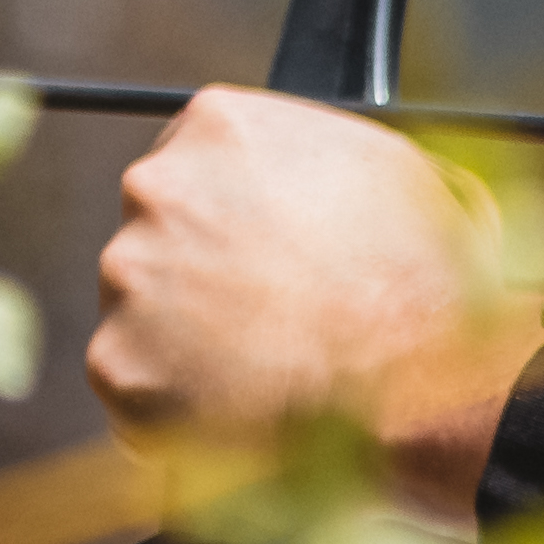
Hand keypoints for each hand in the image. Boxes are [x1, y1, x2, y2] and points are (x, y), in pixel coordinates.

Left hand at [81, 89, 510, 453]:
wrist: (420, 385)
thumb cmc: (426, 284)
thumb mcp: (399, 176)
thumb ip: (326, 161)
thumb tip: (322, 181)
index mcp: (219, 126)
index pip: (193, 161)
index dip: (228, 215)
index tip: (252, 255)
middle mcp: (155, 189)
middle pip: (158, 235)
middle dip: (201, 279)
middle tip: (263, 320)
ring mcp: (127, 279)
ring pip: (143, 313)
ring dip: (188, 345)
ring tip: (267, 374)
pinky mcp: (117, 365)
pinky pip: (137, 390)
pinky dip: (176, 411)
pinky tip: (239, 417)